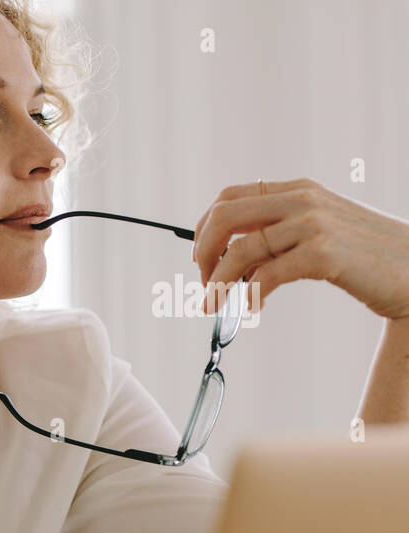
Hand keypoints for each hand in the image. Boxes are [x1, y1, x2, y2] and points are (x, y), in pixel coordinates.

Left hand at [192, 177, 408, 321]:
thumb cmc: (365, 257)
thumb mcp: (317, 233)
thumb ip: (278, 237)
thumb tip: (230, 261)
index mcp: (297, 190)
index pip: (228, 198)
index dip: (204, 229)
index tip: (202, 259)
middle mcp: (302, 200)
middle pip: (223, 217)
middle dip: (203, 253)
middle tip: (203, 283)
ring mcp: (314, 224)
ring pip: (240, 250)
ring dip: (217, 283)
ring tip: (214, 304)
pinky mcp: (324, 254)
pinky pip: (266, 275)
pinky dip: (250, 295)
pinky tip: (252, 307)